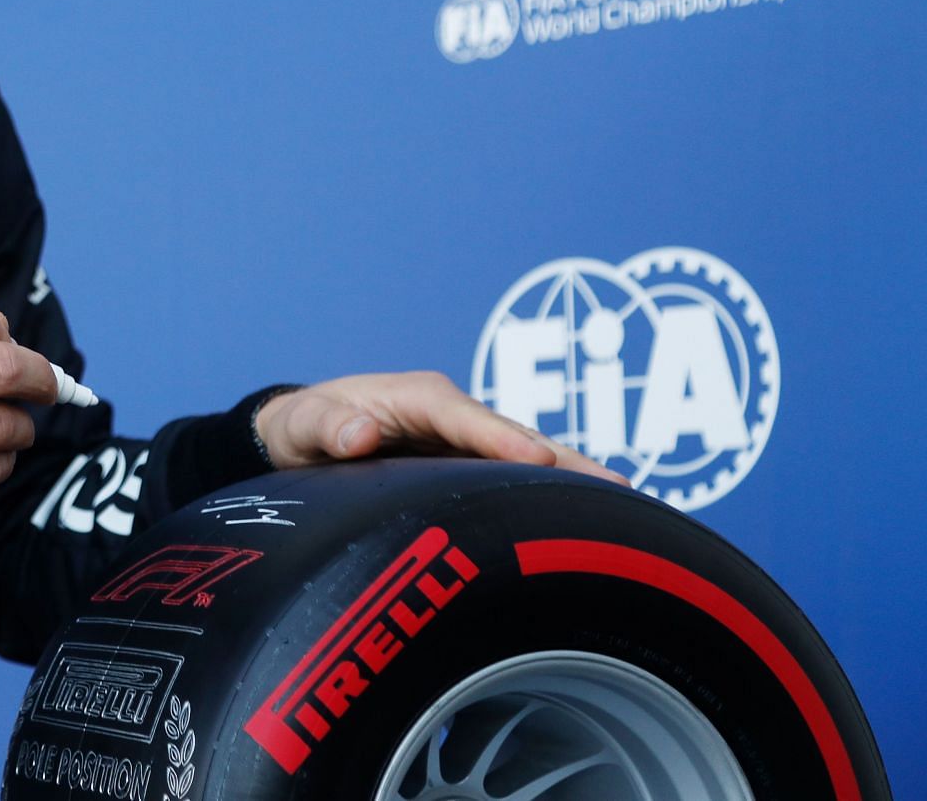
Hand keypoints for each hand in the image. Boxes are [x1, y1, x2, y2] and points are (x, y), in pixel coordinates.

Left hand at [253, 371, 627, 483]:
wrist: (300, 436)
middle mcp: (450, 417)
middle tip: (618, 490)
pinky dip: (549, 500)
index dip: (500, 438)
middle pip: (513, 438)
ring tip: (627, 514)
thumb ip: (326, 426)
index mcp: (417, 398)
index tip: (537, 458)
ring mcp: (464, 444)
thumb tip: (358, 434)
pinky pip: (513, 482)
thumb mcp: (303, 424)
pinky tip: (586, 529)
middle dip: (563, 461)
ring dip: (570, 483)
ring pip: (525, 462)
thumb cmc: (303, 425)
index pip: (465, 418)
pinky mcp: (467, 469)